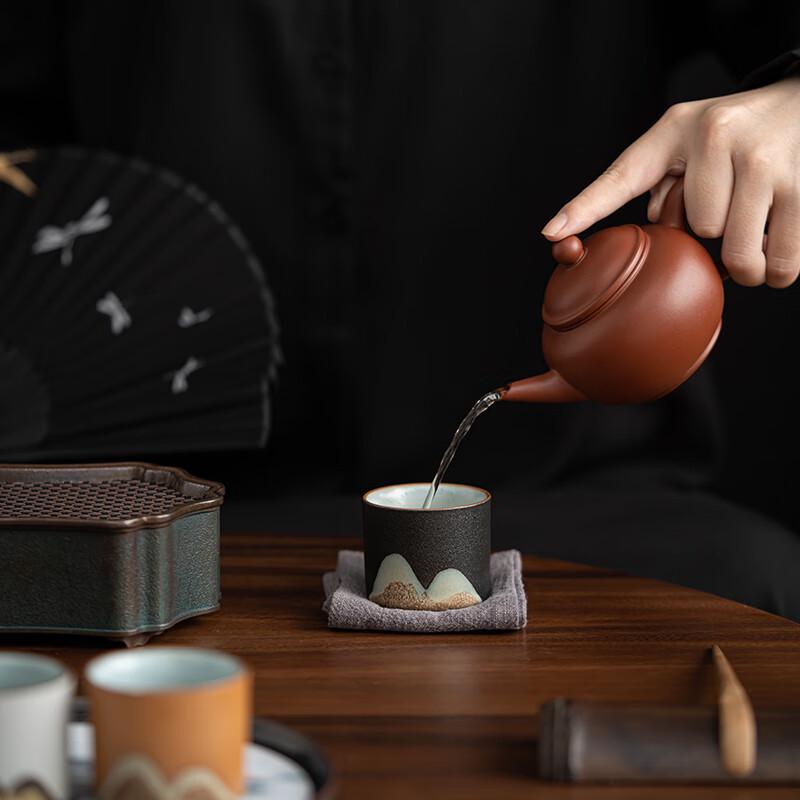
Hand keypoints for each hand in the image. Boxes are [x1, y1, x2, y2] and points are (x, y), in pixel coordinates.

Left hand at [542, 74, 799, 287]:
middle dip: (711, 238)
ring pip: (738, 254)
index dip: (584, 209)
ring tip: (751, 241)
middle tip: (728, 211)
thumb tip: (640, 227)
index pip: (621, 177)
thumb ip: (652, 178)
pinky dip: (778, 271)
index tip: (552, 234)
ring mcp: (762, 161)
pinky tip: (776, 256)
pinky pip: (781, 259)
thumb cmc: (736, 129)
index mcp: (675, 132)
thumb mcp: (683, 138)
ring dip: (746, 265)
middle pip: (696, 232)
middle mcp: (716, 138)